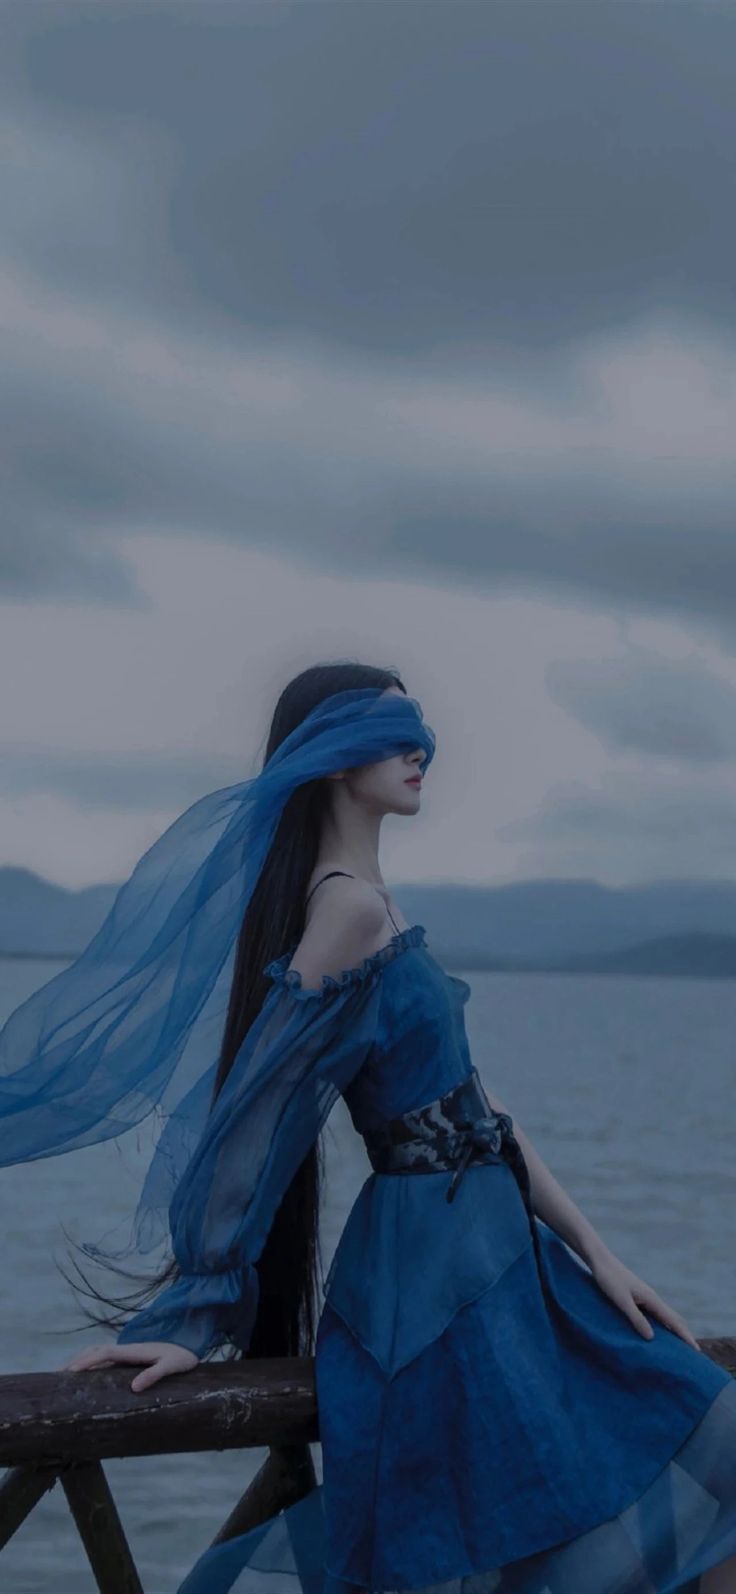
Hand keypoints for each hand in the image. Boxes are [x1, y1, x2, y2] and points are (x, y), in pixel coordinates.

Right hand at [61, 1340, 198, 1392]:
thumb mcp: (171, 1366)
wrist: (191, 1345)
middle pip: (94, 1351)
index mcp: (133, 1351)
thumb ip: (154, 1374)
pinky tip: (85, 1376)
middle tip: (57, 1376)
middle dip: (75, 1361)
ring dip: (80, 1361)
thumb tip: (134, 1388)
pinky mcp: (129, 1359)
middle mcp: (126, 1350)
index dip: (86, 1361)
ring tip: (64, 1376)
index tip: (71, 1372)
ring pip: (97, 1353)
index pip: (103, 1353)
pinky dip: (90, 1364)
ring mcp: (127, 1353)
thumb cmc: (182, 1357)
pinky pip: (104, 1360)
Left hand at [590, 1253, 701, 1351]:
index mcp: (652, 1299)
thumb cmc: (609, 1280)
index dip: (685, 1336)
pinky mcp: (637, 1296)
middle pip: (673, 1318)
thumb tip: (652, 1338)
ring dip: (673, 1329)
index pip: (673, 1321)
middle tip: (692, 1351)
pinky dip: (661, 1323)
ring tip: (678, 1345)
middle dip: (683, 1334)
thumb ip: (636, 1318)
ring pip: (664, 1315)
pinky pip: (655, 1313)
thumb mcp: (622, 1301)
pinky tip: (657, 1330)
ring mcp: (645, 1296)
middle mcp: (652, 1297)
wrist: (600, 1261)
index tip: (696, 1350)